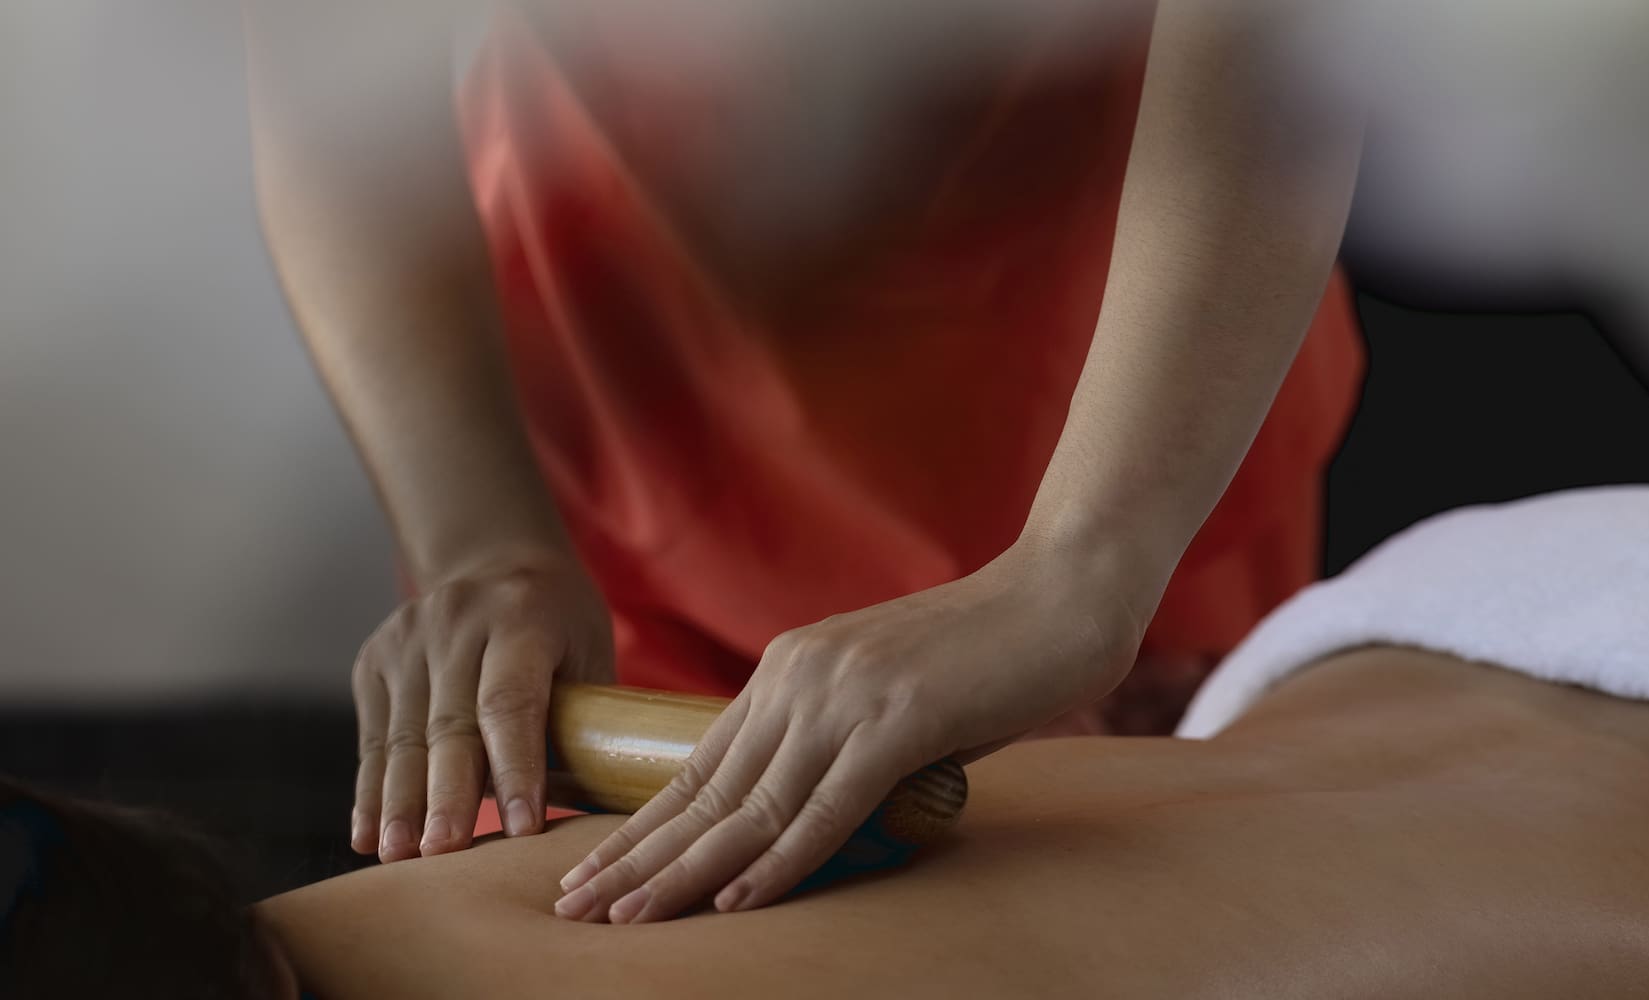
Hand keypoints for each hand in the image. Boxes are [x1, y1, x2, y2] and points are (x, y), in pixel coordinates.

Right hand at [349, 553, 611, 862]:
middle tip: (445, 853)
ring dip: (400, 803)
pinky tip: (370, 835)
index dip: (515, 766)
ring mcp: (408, 639)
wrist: (494, 558)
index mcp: (521, 617)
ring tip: (400, 856)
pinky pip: (374, 737)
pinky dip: (371, 790)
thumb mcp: (589, 650)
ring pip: (403, 736)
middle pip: (450, 724)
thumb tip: (586, 810)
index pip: (511, 701)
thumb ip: (581, 718)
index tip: (524, 826)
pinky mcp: (374, 659)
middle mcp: (456, 623)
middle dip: (447, 796)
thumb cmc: (560, 622)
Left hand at [551, 538, 1151, 922]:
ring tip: (626, 921)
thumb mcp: (895, 699)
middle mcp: (802, 677)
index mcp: (793, 667)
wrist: (1065, 590)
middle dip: (638, 858)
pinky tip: (736, 903)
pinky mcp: (898, 722)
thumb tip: (820, 814)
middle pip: (707, 790)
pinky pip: (826, 808)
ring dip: (686, 875)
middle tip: (575, 909)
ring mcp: (846, 698)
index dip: (645, 826)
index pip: (702, 764)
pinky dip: (779, 862)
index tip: (596, 872)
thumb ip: (848, 746)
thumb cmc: (992, 651)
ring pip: (750, 807)